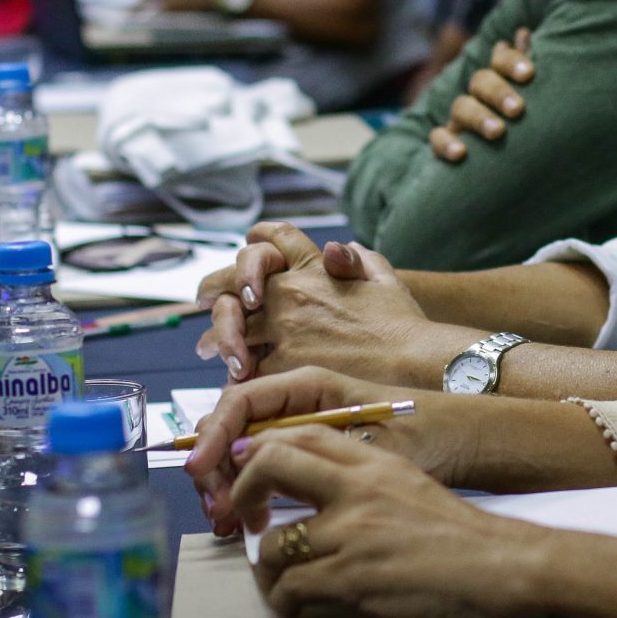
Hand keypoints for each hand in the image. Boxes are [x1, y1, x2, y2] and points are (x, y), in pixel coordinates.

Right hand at [184, 364, 452, 535]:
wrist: (462, 444)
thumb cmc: (425, 429)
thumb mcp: (365, 432)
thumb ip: (306, 440)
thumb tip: (251, 456)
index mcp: (308, 384)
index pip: (241, 401)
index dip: (213, 435)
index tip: (199, 470)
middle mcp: (297, 403)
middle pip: (232, 428)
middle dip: (213, 467)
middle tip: (218, 512)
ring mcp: (298, 430)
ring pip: (240, 453)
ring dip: (224, 485)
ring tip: (227, 522)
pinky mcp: (306, 458)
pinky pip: (261, 472)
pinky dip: (246, 495)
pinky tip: (244, 521)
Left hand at [196, 223, 433, 382]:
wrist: (413, 360)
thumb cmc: (404, 324)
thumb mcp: (385, 278)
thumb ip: (360, 260)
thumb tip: (341, 250)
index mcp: (312, 267)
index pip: (271, 237)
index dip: (253, 242)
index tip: (244, 255)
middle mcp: (290, 292)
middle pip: (233, 280)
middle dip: (213, 288)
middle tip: (202, 300)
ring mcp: (282, 328)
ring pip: (229, 325)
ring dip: (215, 337)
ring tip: (208, 349)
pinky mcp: (280, 364)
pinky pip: (243, 367)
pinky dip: (235, 374)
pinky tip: (233, 380)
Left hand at [230, 424, 553, 617]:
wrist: (501, 566)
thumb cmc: (462, 535)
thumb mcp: (411, 486)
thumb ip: (367, 483)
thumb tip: (321, 497)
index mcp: (375, 461)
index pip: (302, 434)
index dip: (264, 450)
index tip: (252, 471)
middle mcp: (356, 488)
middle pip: (271, 465)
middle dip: (244, 493)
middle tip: (247, 520)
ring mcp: (351, 532)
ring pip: (273, 545)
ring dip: (269, 571)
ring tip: (282, 583)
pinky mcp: (350, 578)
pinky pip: (290, 589)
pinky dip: (286, 604)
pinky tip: (299, 609)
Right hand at [428, 28, 534, 162]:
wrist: (504, 162)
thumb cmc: (522, 126)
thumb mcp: (528, 96)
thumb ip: (524, 66)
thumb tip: (523, 32)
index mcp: (500, 80)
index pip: (501, 60)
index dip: (511, 62)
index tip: (528, 74)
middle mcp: (477, 95)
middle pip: (481, 81)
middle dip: (499, 93)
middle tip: (517, 109)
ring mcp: (459, 118)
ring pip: (461, 107)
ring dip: (479, 118)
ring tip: (497, 132)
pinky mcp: (445, 142)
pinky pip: (437, 138)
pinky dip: (446, 144)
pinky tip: (460, 153)